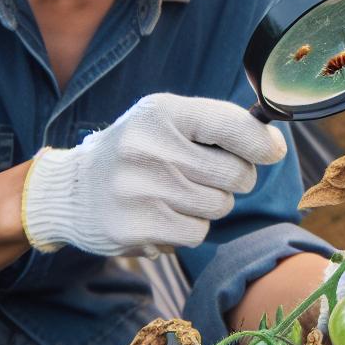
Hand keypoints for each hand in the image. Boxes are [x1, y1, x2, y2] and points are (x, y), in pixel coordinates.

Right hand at [21, 93, 286, 257]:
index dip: (262, 142)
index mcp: (160, 112)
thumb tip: (273, 144)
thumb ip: (218, 124)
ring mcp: (140, 190)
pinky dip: (189, 227)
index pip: (231, 125)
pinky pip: (197, 232)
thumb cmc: (137, 151)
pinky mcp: (135, 227)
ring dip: (210, 204)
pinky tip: (163, 214)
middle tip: (209, 175)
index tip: (271, 150)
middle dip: (234, 178)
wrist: (71, 190)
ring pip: (218, 206)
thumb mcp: (166, 120)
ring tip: (178, 193)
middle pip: (234, 173)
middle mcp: (148, 147)